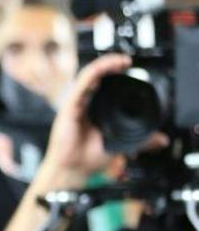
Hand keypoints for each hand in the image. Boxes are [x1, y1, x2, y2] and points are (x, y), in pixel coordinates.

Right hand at [43, 53, 167, 180]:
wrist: (73, 169)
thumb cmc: (87, 158)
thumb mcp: (121, 144)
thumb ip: (140, 140)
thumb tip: (161, 139)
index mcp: (92, 110)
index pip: (102, 86)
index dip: (114, 75)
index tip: (129, 69)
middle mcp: (82, 104)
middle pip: (95, 77)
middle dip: (110, 65)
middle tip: (127, 61)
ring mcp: (75, 104)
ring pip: (88, 76)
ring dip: (104, 65)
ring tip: (120, 60)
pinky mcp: (69, 107)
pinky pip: (81, 85)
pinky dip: (93, 74)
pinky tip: (104, 68)